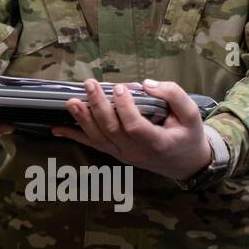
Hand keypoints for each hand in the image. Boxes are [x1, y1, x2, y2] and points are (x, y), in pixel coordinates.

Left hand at [52, 79, 209, 180]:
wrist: (185, 164)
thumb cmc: (188, 136)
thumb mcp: (192, 115)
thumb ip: (173, 96)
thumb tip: (146, 84)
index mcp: (157, 143)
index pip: (135, 126)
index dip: (125, 107)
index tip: (119, 87)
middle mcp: (136, 152)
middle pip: (111, 130)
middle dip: (98, 106)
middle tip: (89, 85)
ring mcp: (123, 155)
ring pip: (98, 137)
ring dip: (82, 119)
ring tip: (71, 101)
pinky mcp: (115, 153)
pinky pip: (92, 144)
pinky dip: (73, 136)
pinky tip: (56, 129)